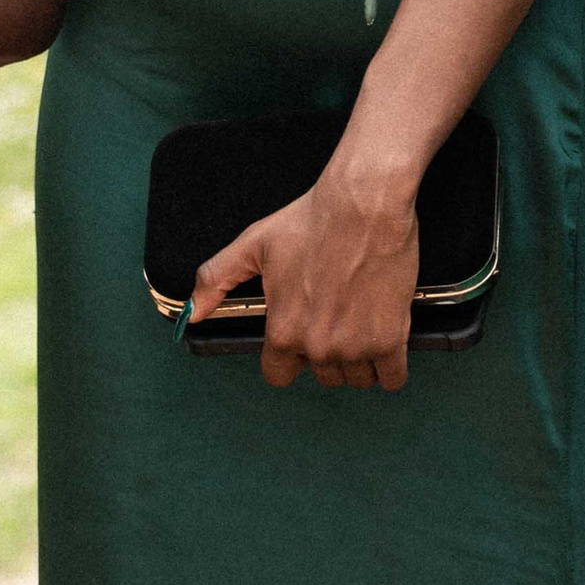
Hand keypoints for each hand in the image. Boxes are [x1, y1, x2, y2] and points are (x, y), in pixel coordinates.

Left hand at [188, 159, 421, 390]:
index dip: (289, 357)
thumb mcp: (253, 246)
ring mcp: (356, 347)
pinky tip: (387, 346)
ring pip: (356, 377)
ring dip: (359, 360)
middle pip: (322, 376)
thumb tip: (192, 313)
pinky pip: (392, 379)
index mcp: (283, 331)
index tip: (301, 337)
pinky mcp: (391, 339)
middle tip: (335, 318)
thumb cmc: (311, 220)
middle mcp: (318, 347)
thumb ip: (216, 281)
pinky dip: (390, 368)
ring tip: (360, 324)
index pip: (278, 374)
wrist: (364, 205)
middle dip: (327, 353)